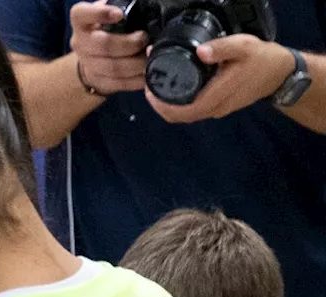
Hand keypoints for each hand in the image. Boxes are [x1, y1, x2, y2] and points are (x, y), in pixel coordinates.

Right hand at [70, 1, 148, 94]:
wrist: (92, 57)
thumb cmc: (108, 28)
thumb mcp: (110, 13)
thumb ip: (122, 8)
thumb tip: (141, 6)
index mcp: (82, 22)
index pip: (81, 15)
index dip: (99, 14)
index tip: (119, 14)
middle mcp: (81, 44)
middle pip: (103, 45)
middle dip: (128, 43)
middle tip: (144, 38)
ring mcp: (88, 65)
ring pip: (113, 68)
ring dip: (136, 63)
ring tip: (151, 56)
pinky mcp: (99, 82)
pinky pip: (120, 83)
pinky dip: (137, 79)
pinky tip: (148, 73)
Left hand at [147, 36, 295, 121]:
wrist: (280, 74)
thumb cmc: (261, 59)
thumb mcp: (243, 46)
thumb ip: (222, 48)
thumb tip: (200, 52)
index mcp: (218, 96)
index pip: (183, 110)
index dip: (161, 104)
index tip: (149, 89)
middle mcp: (215, 108)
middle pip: (179, 117)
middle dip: (159, 105)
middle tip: (148, 85)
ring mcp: (217, 110)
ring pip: (185, 116)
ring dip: (167, 105)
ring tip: (157, 86)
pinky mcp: (218, 108)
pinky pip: (192, 111)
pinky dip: (179, 104)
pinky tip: (173, 88)